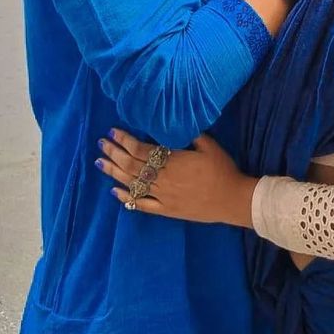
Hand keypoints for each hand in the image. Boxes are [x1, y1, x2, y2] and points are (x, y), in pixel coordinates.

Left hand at [97, 130, 257, 227]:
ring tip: (101, 163)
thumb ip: (191, 134)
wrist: (232, 200)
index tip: (113, 132)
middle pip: (132, 165)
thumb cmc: (222, 170)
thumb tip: (175, 123)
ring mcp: (163, 196)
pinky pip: (142, 204)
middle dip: (114, 152)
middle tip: (101, 144)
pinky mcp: (166, 210)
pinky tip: (115, 191)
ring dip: (114, 172)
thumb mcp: (210, 146)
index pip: (141, 149)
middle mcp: (163, 178)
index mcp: (173, 160)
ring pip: (133, 183)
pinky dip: (127, 198)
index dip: (125, 140)